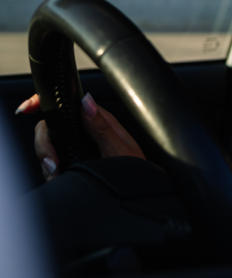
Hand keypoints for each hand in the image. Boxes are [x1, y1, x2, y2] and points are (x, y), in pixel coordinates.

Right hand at [18, 93, 145, 180]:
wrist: (137, 195)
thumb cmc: (137, 173)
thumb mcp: (120, 150)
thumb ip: (101, 127)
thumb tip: (86, 101)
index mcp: (99, 122)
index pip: (69, 105)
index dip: (46, 103)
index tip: (29, 107)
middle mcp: (87, 133)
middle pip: (50, 127)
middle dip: (44, 144)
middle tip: (53, 161)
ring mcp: (78, 148)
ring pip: (48, 147)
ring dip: (47, 160)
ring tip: (58, 172)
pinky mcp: (72, 164)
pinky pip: (52, 164)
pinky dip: (51, 172)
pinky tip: (59, 177)